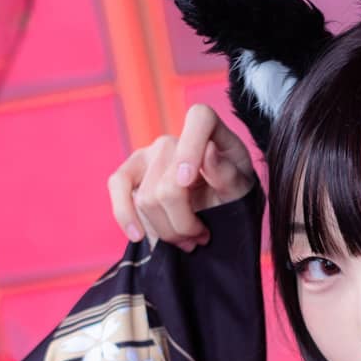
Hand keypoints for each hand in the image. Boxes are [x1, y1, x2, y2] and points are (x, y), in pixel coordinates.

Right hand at [107, 104, 256, 251]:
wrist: (214, 214)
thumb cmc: (231, 196)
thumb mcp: (242, 188)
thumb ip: (228, 174)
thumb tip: (208, 151)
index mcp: (208, 131)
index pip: (199, 119)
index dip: (190, 149)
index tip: (188, 182)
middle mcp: (172, 140)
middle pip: (167, 186)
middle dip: (184, 223)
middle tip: (201, 238)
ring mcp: (147, 155)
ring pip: (146, 201)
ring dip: (167, 232)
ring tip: (187, 241)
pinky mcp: (129, 174)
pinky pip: (118, 187)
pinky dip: (125, 216)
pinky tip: (138, 236)